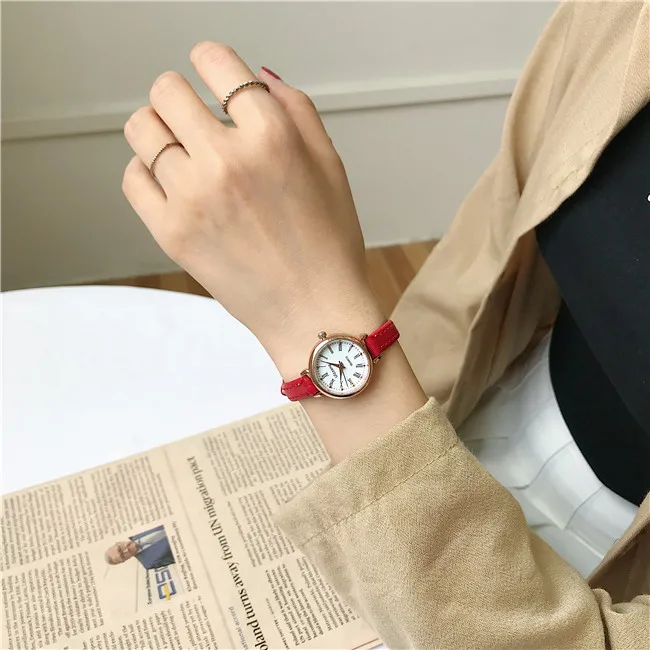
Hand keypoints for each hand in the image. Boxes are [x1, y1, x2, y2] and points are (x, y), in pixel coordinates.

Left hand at [122, 42, 382, 370]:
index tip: (211, 73)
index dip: (212, 62)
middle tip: (194, 117)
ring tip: (182, 152)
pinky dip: (147, 172)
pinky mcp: (171, 232)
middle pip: (167, 90)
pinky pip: (133, 177)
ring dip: (159, 130)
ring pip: (142, 129)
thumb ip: (296, 109)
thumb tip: (258, 74)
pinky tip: (173, 184)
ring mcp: (194, 198)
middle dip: (181, 96)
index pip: (217, 62)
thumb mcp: (330, 166)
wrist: (314, 312)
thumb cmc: (329, 245)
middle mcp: (228, 161)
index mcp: (273, 137)